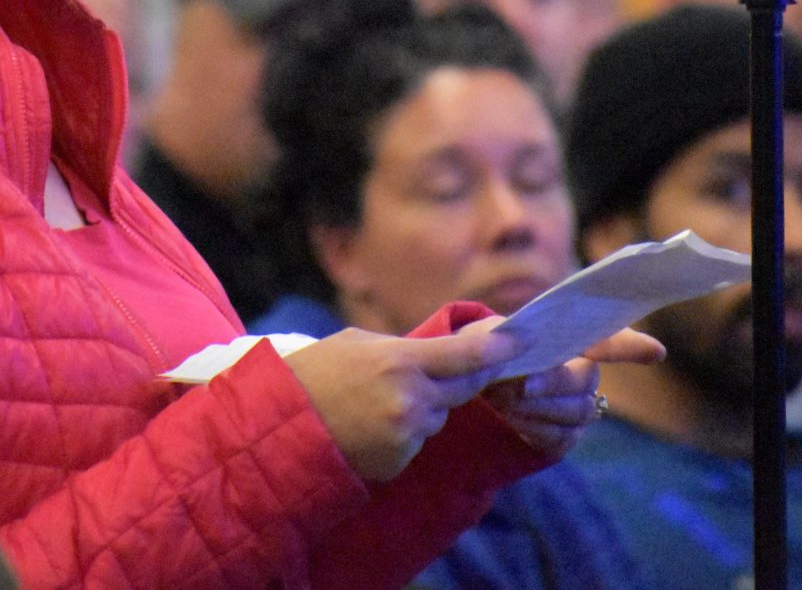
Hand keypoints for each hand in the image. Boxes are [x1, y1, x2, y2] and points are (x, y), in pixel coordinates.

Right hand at [282, 325, 522, 481]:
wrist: (279, 425)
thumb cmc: (315, 373)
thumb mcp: (359, 343)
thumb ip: (408, 348)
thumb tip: (452, 349)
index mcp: (400, 362)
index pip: (468, 355)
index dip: (499, 347)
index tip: (522, 339)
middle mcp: (410, 401)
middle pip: (465, 386)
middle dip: (464, 374)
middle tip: (456, 363)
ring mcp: (405, 436)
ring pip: (439, 414)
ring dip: (426, 403)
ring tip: (380, 398)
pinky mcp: (398, 461)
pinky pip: (419, 439)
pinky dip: (406, 430)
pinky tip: (373, 423)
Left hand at [482, 326, 664, 458]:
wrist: (465, 392)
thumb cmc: (480, 356)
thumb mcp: (480, 339)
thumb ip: (496, 343)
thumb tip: (519, 349)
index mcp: (566, 339)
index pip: (604, 340)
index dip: (629, 346)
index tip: (656, 352)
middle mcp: (581, 374)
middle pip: (584, 382)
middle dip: (553, 383)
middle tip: (519, 385)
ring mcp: (576, 408)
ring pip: (576, 412)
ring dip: (538, 408)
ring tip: (503, 399)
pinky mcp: (563, 438)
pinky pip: (561, 439)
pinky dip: (534, 430)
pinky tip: (512, 420)